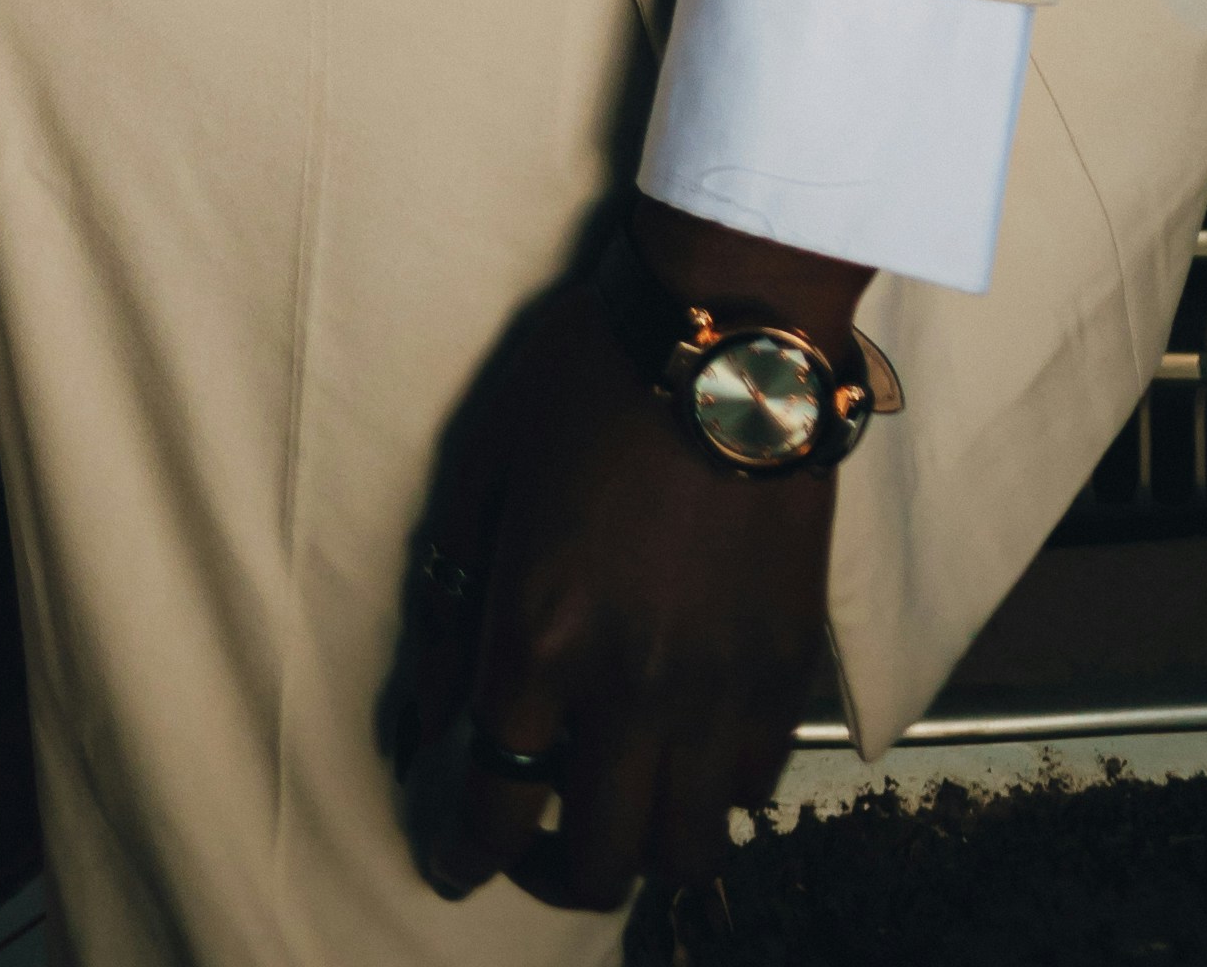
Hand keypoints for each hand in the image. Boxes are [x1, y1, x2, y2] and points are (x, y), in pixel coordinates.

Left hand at [389, 206, 859, 917]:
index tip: (454, 864)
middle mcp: (633, 689)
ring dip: (644, 848)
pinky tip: (687, 750)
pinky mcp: (786, 666)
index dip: (465, 857)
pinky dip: (716, 793)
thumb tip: (420, 718)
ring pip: (689, 850)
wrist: (728, 331)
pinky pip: (754, 786)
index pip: (496, 810)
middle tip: (534, 844)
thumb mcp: (482, 470)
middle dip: (553, 875)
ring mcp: (720, 687)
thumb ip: (447, 604)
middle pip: (601, 863)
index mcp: (541, 639)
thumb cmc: (586, 379)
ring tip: (619, 809)